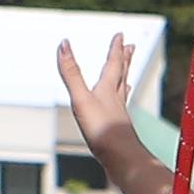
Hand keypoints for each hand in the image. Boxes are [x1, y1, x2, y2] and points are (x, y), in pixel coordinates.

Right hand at [57, 35, 148, 178]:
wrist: (121, 159)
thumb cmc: (101, 129)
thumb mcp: (81, 98)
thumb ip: (71, 73)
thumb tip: (63, 44)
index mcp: (107, 90)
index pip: (113, 63)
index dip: (115, 48)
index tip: (120, 35)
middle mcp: (116, 100)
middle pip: (121, 75)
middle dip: (124, 60)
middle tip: (130, 47)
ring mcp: (118, 116)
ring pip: (121, 93)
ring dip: (123, 81)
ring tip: (127, 76)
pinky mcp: (117, 130)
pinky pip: (118, 112)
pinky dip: (118, 105)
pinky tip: (118, 112)